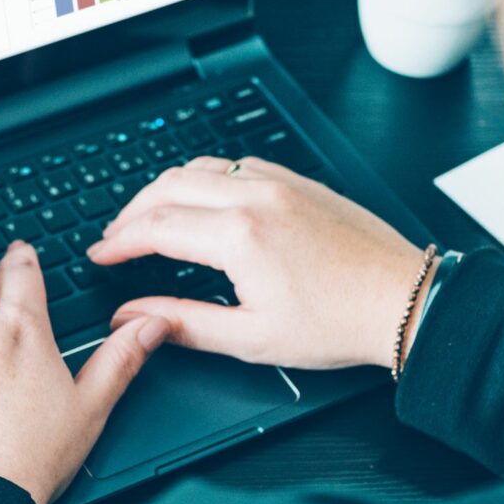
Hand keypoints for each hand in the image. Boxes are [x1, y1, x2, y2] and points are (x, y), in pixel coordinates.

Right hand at [89, 157, 429, 370]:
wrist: (403, 301)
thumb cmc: (339, 324)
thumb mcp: (252, 338)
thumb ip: (183, 323)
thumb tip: (134, 317)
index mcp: (240, 236)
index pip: (156, 227)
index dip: (119, 242)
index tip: (101, 256)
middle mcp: (256, 197)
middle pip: (168, 186)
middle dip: (132, 212)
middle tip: (116, 238)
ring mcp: (279, 182)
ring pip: (200, 167)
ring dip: (166, 189)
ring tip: (150, 218)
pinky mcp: (298, 180)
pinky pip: (235, 165)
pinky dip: (204, 179)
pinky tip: (201, 201)